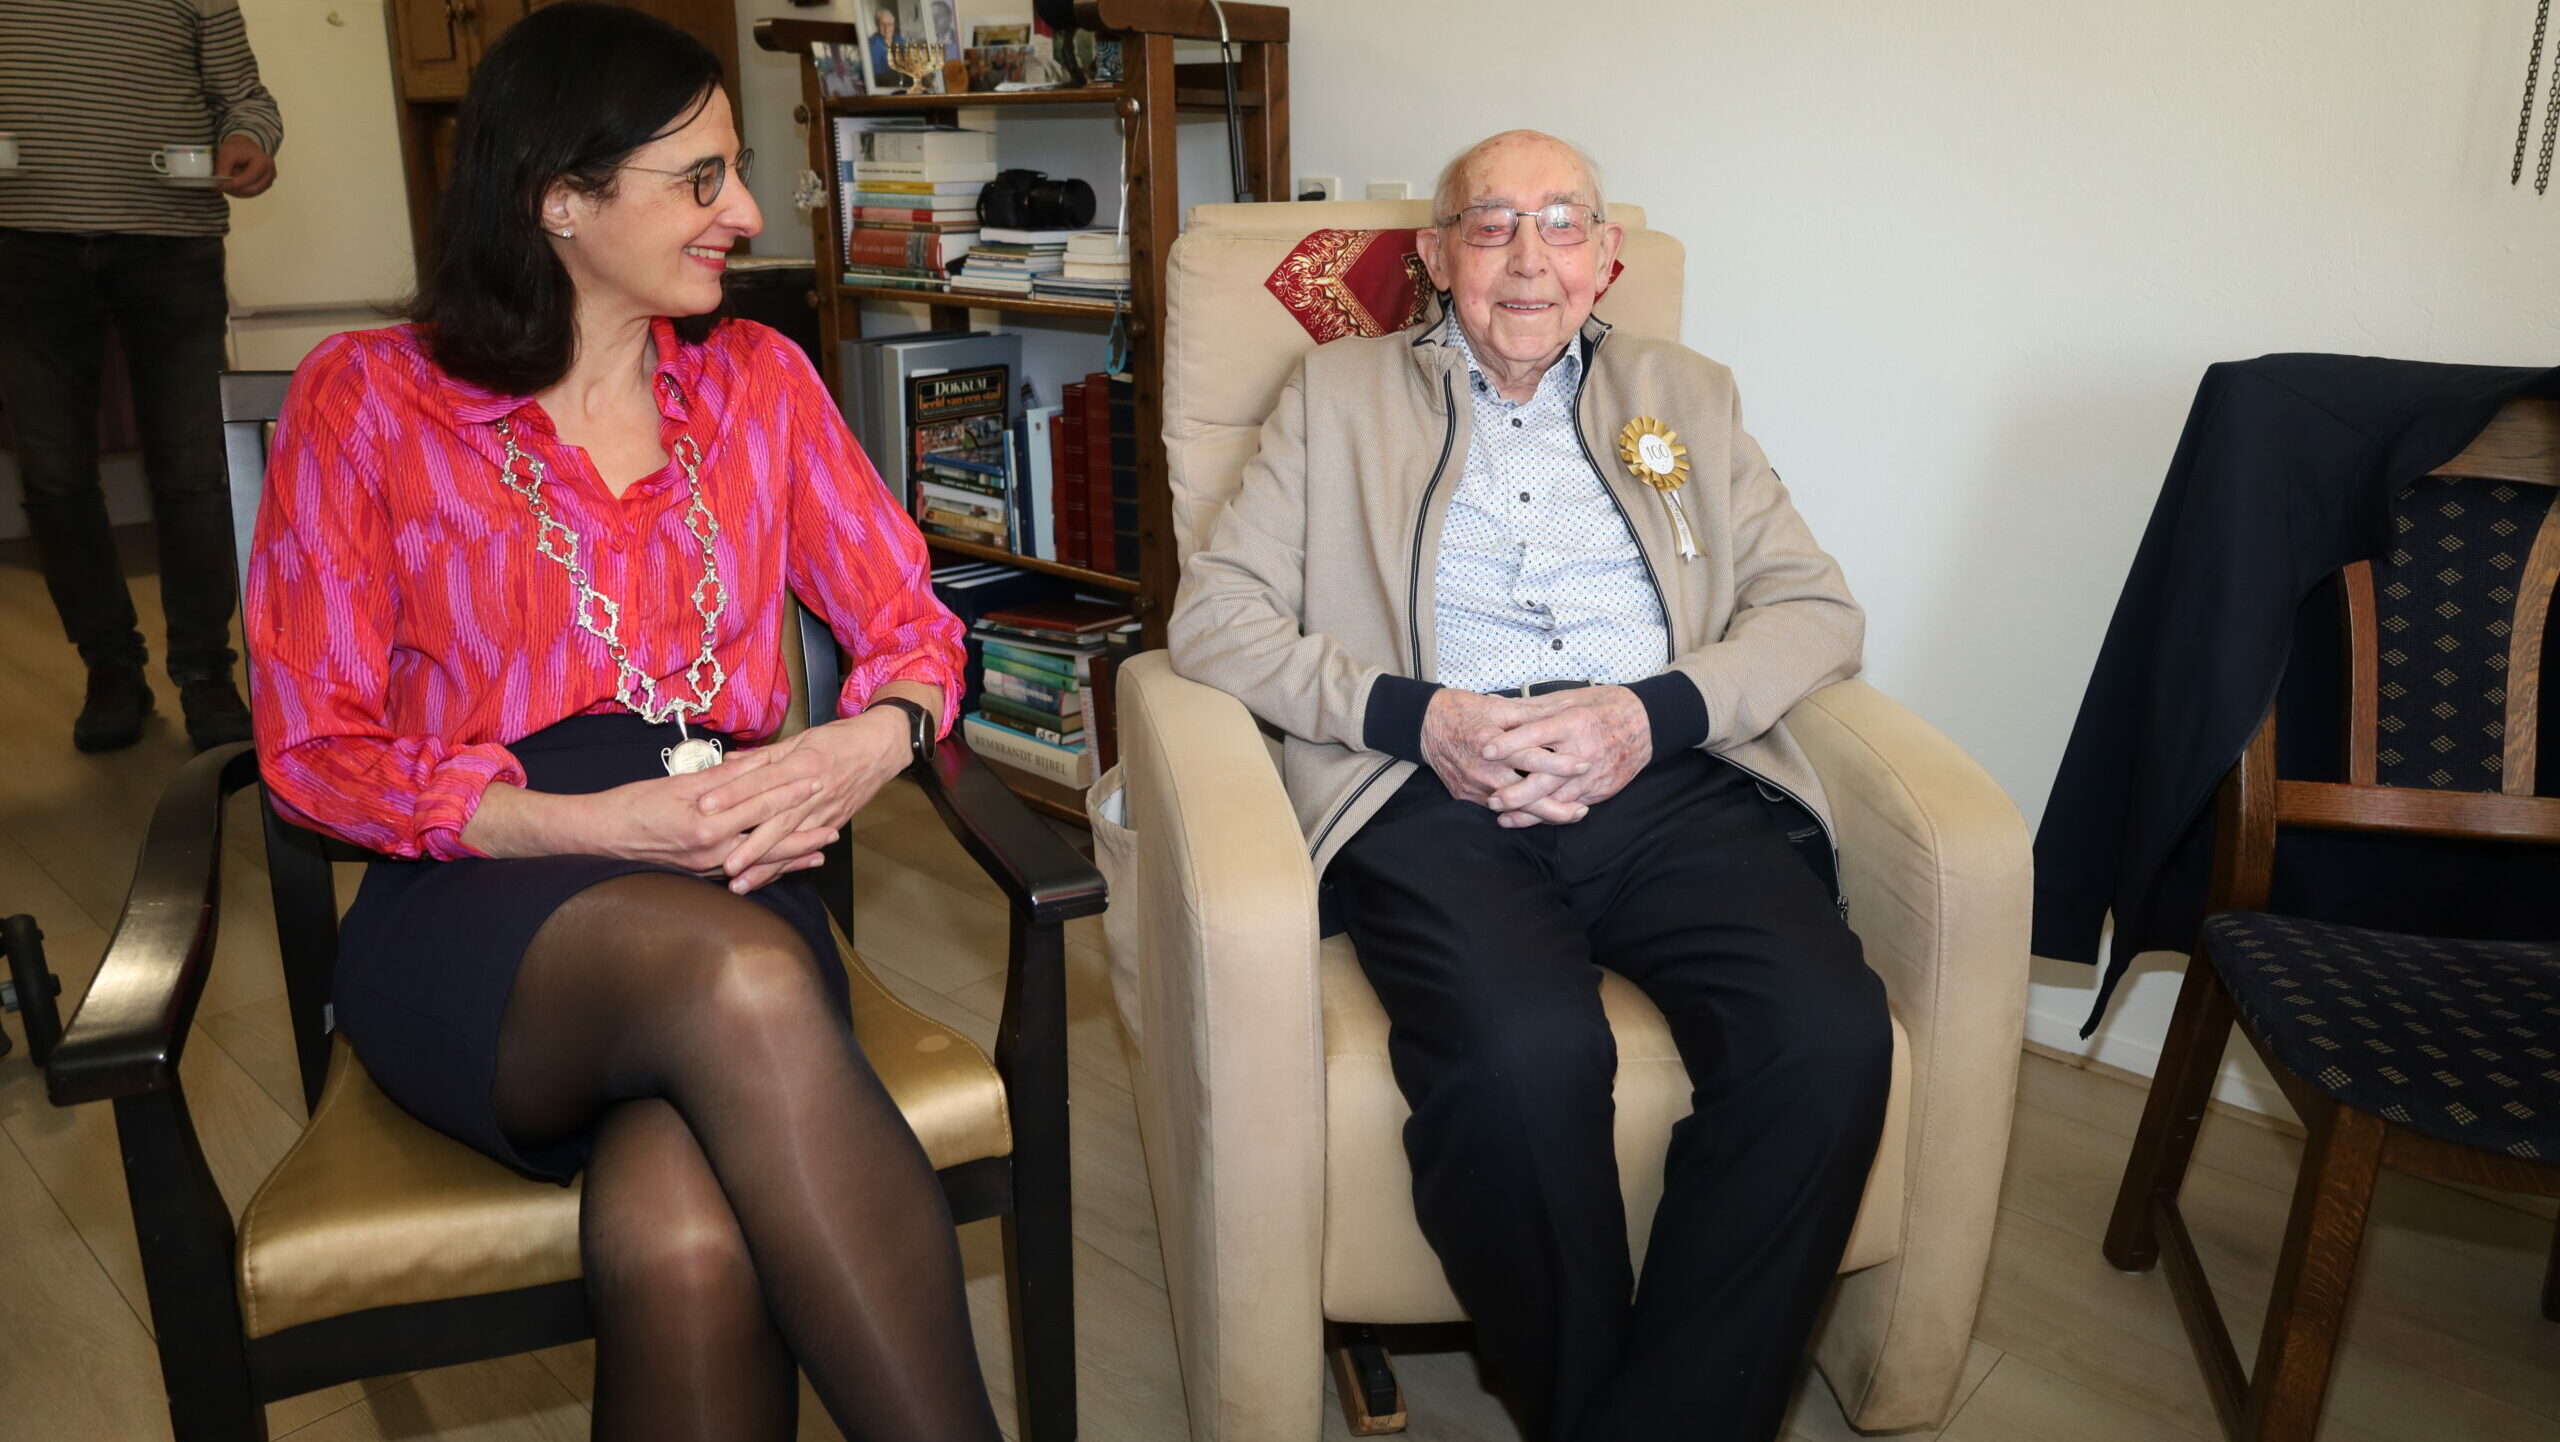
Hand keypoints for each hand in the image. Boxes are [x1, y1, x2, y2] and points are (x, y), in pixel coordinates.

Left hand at [215, 135, 274, 196]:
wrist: (246, 147)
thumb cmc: (238, 149)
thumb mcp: (227, 152)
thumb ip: (223, 167)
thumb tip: (221, 183)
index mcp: (264, 162)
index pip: (249, 178)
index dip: (234, 184)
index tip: (220, 186)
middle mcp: (270, 173)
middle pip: (252, 189)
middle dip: (234, 189)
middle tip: (220, 187)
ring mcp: (269, 181)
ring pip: (251, 193)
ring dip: (236, 191)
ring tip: (225, 185)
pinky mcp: (265, 186)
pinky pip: (251, 193)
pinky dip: (240, 191)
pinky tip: (231, 186)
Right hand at [565, 753, 828, 878]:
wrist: (598, 837)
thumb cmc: (632, 804)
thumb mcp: (678, 784)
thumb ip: (722, 778)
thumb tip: (758, 763)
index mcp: (706, 823)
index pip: (760, 806)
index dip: (791, 792)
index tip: (818, 779)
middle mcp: (711, 850)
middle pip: (769, 841)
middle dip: (804, 834)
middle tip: (836, 825)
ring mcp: (706, 867)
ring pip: (758, 860)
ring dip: (792, 856)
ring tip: (822, 851)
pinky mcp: (699, 874)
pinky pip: (741, 871)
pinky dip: (766, 868)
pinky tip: (783, 867)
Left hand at [694, 709, 911, 891]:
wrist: (880, 748)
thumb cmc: (839, 739)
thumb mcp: (800, 739)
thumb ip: (763, 756)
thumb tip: (728, 763)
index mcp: (803, 764)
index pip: (762, 781)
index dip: (733, 794)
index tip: (705, 806)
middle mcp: (814, 792)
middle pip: (776, 820)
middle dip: (747, 844)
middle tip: (722, 862)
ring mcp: (825, 811)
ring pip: (790, 842)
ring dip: (764, 864)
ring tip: (739, 882)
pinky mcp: (833, 824)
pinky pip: (805, 848)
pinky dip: (785, 866)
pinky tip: (766, 878)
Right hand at [1420, 688, 1587, 824]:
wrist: (1426, 726)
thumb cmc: (1464, 712)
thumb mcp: (1499, 706)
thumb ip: (1535, 711)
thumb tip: (1567, 706)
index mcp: (1492, 743)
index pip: (1532, 758)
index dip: (1560, 765)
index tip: (1584, 765)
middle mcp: (1483, 770)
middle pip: (1525, 797)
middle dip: (1556, 809)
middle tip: (1582, 811)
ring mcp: (1473, 788)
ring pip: (1513, 810)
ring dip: (1540, 815)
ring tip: (1567, 815)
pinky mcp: (1467, 797)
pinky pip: (1498, 810)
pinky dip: (1519, 813)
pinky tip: (1539, 814)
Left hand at [1480, 686, 1650, 827]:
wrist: (1645, 723)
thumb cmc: (1601, 707)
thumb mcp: (1568, 699)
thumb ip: (1531, 708)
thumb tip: (1494, 704)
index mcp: (1572, 722)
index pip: (1535, 734)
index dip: (1509, 743)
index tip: (1485, 751)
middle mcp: (1582, 750)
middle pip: (1544, 777)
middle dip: (1515, 793)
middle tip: (1491, 800)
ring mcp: (1592, 773)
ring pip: (1556, 799)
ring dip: (1529, 812)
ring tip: (1503, 817)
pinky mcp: (1600, 789)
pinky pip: (1571, 807)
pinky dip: (1550, 815)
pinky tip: (1531, 819)